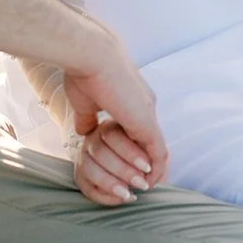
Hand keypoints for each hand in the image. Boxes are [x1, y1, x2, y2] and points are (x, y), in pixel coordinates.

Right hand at [62, 24, 168, 190]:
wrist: (91, 55)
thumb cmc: (84, 72)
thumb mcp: (85, 101)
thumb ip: (88, 118)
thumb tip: (84, 133)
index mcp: (131, 97)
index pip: (141, 127)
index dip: (136, 147)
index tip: (132, 164)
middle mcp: (145, 104)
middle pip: (152, 139)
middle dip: (148, 162)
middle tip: (143, 183)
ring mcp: (147, 113)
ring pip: (156, 149)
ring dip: (150, 170)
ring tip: (145, 187)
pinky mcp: (146, 123)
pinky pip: (158, 153)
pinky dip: (156, 168)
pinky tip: (149, 182)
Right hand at [72, 118, 155, 206]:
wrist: (123, 162)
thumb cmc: (137, 151)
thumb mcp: (144, 145)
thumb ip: (151, 151)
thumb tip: (156, 171)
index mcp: (108, 126)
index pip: (113, 135)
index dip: (130, 153)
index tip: (148, 168)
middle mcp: (92, 139)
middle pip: (100, 152)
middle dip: (124, 171)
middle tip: (142, 184)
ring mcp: (83, 157)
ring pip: (90, 170)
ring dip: (111, 184)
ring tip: (129, 194)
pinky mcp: (80, 176)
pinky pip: (87, 188)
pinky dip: (105, 197)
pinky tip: (122, 199)